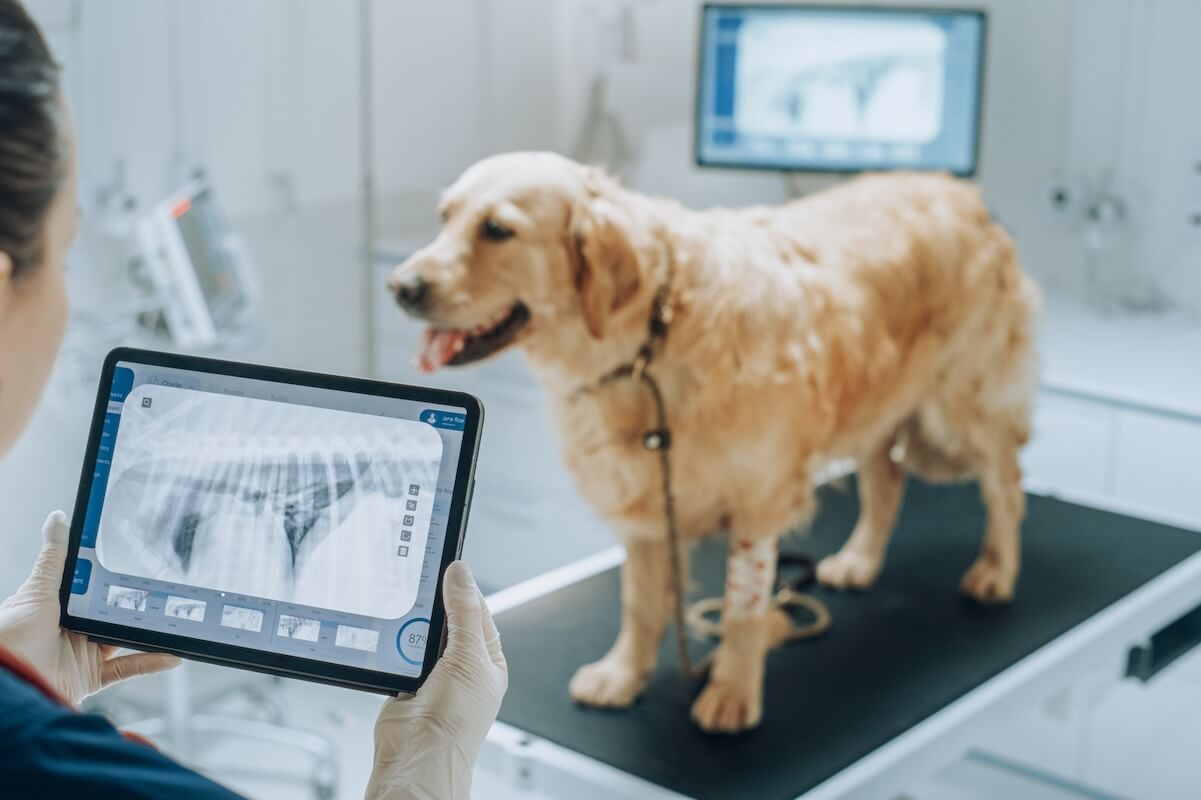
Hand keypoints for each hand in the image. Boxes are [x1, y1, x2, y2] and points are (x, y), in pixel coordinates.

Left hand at [0, 511, 179, 703]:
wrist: (8, 680)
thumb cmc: (12, 635)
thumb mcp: (37, 589)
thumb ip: (55, 558)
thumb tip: (58, 518)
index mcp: (59, 607)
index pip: (92, 586)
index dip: (113, 574)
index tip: (137, 560)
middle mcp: (73, 629)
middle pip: (112, 612)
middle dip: (137, 602)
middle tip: (164, 587)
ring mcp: (83, 653)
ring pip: (124, 638)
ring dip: (148, 630)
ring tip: (172, 617)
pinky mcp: (91, 677)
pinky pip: (127, 668)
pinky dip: (150, 662)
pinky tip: (171, 654)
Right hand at [366, 561, 506, 799]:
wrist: (417, 758)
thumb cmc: (454, 724)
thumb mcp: (467, 657)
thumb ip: (464, 613)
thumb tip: (462, 574)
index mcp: (487, 660)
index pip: (477, 611)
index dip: (463, 589)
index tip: (448, 567)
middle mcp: (462, 667)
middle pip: (446, 621)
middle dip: (434, 606)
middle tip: (420, 584)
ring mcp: (433, 676)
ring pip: (420, 635)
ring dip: (411, 626)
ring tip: (404, 611)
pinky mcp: (405, 683)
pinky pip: (399, 653)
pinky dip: (393, 644)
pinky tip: (390, 635)